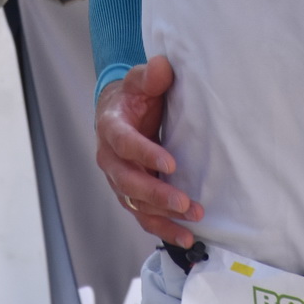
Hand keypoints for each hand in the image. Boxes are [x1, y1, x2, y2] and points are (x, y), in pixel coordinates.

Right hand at [95, 56, 202, 246]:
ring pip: (136, 205)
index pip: (124, 144)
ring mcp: (119, 180)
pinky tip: (186, 237)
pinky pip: (144, 217)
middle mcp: (110, 159)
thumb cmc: (134, 96)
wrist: (120, 111)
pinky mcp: (131, 195)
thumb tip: (162, 66)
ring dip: (163, 216)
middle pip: (129, 182)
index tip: (171, 162)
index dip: (145, 154)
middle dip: (156, 194)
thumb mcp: (140, 80)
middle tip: (184, 201)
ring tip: (192, 221)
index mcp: (111, 128)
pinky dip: (163, 228)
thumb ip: (150, 75)